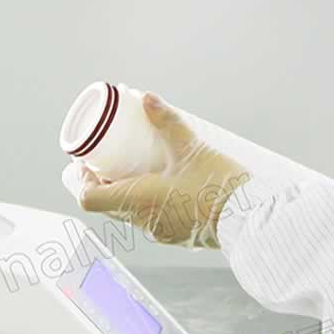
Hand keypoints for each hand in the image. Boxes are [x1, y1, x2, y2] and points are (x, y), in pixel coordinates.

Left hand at [73, 94, 255, 247]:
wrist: (252, 219)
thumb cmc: (219, 186)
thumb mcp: (191, 148)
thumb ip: (168, 122)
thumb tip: (146, 98)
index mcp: (136, 201)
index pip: (89, 198)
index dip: (81, 179)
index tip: (86, 162)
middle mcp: (143, 222)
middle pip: (106, 205)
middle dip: (102, 182)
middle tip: (110, 160)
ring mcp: (161, 232)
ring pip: (129, 214)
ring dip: (126, 193)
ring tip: (138, 169)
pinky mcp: (178, 236)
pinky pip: (152, 220)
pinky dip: (148, 203)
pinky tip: (164, 187)